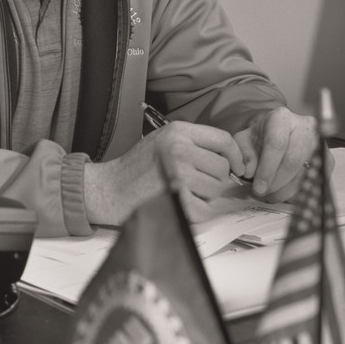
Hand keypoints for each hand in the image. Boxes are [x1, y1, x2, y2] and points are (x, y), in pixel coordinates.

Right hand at [84, 120, 246, 225]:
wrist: (108, 189)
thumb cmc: (136, 168)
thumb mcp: (163, 141)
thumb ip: (193, 143)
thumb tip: (228, 157)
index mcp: (177, 131)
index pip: (223, 140)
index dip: (235, 156)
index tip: (236, 167)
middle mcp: (179, 148)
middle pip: (222, 168)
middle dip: (213, 180)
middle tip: (193, 183)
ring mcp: (178, 173)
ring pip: (216, 189)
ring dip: (204, 196)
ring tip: (181, 191)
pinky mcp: (176, 197)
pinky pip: (205, 209)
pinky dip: (196, 212)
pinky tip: (178, 204)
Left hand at [233, 107, 317, 202]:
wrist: (280, 133)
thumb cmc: (261, 137)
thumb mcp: (244, 141)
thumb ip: (244, 154)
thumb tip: (249, 172)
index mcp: (281, 118)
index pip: (276, 144)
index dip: (267, 169)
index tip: (258, 187)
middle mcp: (304, 127)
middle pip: (294, 160)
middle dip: (277, 182)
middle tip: (264, 194)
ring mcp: (319, 142)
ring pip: (306, 172)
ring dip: (287, 190)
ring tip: (272, 196)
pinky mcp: (327, 158)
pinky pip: (316, 180)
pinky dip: (300, 191)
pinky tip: (286, 194)